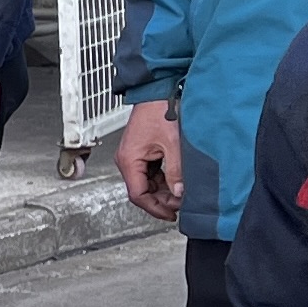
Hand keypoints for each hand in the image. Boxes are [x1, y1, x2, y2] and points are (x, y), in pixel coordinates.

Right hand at [117, 97, 184, 222]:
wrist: (156, 92)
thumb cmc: (159, 111)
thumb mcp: (173, 144)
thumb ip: (176, 171)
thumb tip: (179, 192)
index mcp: (129, 160)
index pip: (138, 195)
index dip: (155, 208)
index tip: (171, 214)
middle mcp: (127, 160)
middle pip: (141, 192)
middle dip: (161, 200)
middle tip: (180, 204)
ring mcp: (133, 157)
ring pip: (146, 185)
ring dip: (163, 191)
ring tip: (180, 193)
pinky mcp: (140, 154)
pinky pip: (150, 174)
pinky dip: (162, 181)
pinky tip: (175, 181)